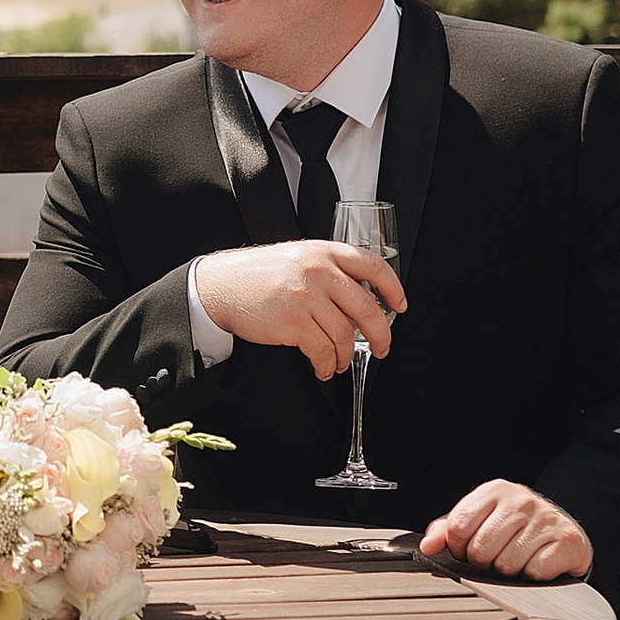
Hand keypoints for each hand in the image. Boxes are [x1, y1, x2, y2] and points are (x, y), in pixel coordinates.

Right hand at [194, 239, 404, 380]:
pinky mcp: (293, 322)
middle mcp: (319, 271)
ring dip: (345, 356)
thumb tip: (358, 301)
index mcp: (324, 252)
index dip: (393, 289)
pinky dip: (326, 365)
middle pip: (367, 308)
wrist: (220, 286)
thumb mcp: (298, 258)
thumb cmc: (257, 275)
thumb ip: (327, 271)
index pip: (373, 267)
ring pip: (345, 335)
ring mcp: (306, 297)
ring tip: (338, 362)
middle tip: (382, 347)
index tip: (399, 306)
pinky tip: (322, 367)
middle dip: (380, 335)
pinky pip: (323, 351)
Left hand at [419, 480, 592, 579]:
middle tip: (494, 557)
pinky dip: (532, 575)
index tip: (468, 549)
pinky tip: (536, 564)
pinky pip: (534, 572)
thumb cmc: (514, 527)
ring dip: (507, 572)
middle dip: (483, 562)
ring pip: (506, 564)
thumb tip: (428, 547)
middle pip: (480, 549)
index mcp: (494, 490)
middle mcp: (521, 500)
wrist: (561, 529)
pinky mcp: (566, 542)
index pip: (458, 527)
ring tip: (516, 560)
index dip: (458, 547)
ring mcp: (545, 520)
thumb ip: (448, 530)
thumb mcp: (480, 520)